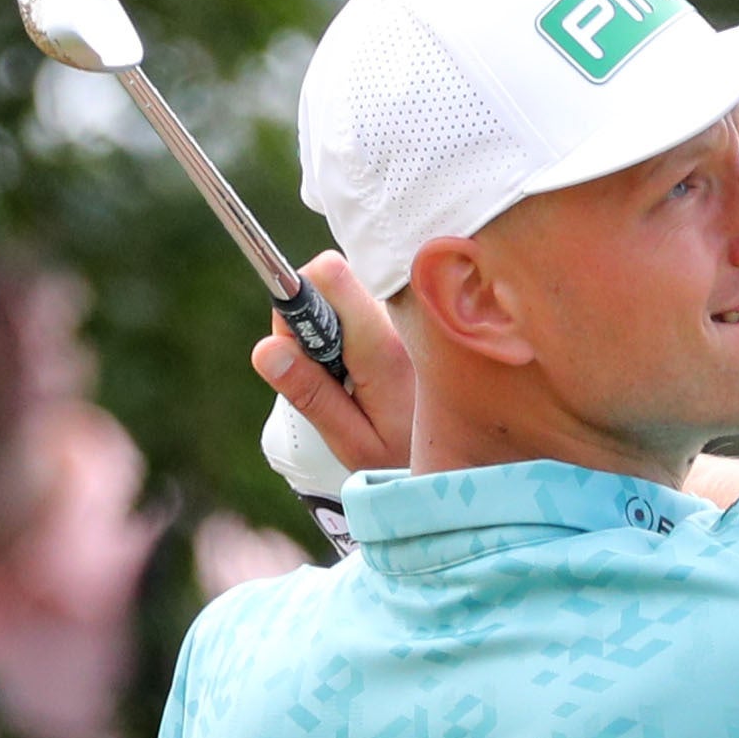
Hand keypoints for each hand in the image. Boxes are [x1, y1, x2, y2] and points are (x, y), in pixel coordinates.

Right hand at [251, 251, 414, 476]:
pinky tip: (372, 372)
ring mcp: (414, 316)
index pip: (329, 275)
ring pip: (351, 293)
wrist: (472, 462)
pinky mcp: (418, 320)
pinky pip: (370, 307)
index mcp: (385, 346)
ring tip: (354, 380)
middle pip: (335, 279)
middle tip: (326, 373)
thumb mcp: (352, 441)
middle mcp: (404, 319)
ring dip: (337, 328)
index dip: (297, 302)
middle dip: (314, 317)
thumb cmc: (406, 457)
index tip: (295, 346)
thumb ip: (311, 394)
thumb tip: (266, 349)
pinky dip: (357, 331)